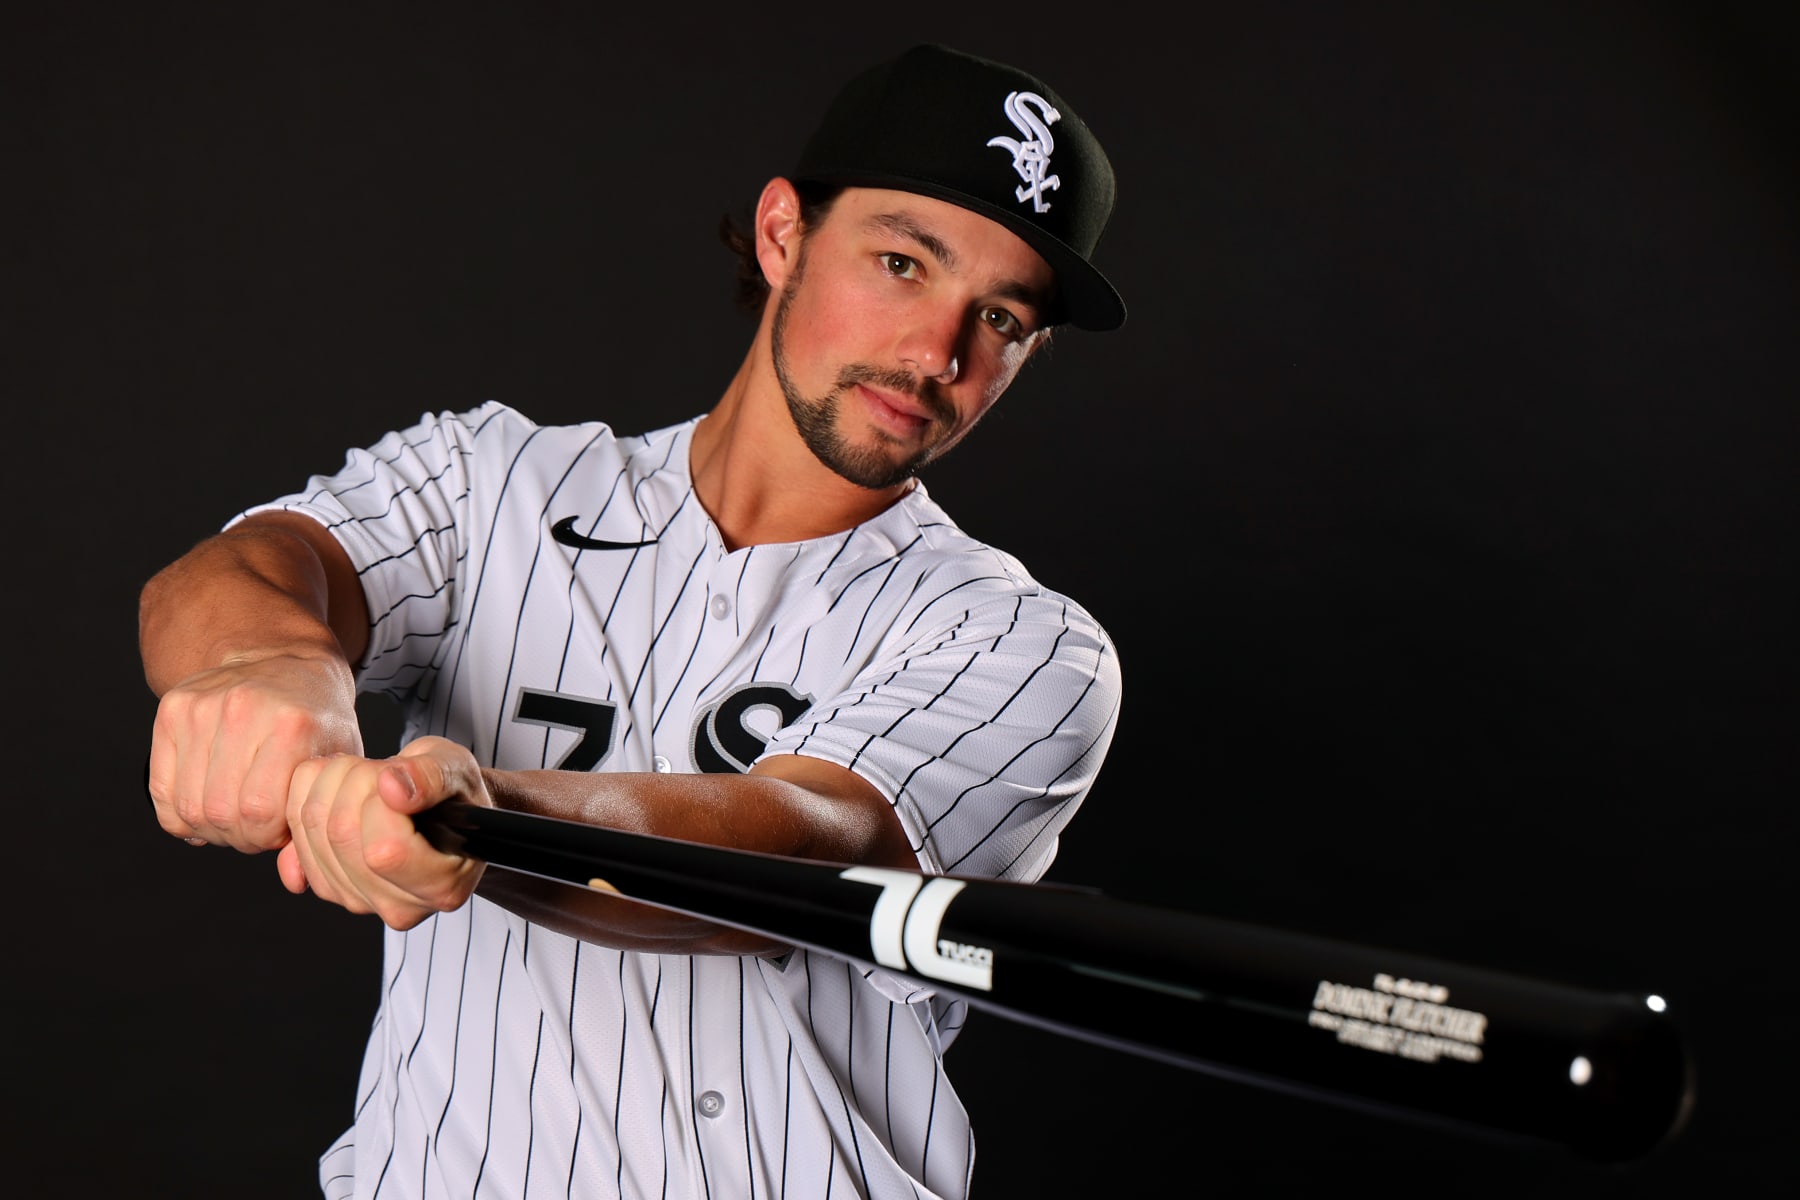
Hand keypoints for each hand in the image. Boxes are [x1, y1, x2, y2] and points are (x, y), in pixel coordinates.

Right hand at [147, 653, 360, 851]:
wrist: (284, 659)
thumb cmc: (317, 720)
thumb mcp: (336, 766)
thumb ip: (318, 821)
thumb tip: (294, 879)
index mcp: (292, 725)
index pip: (260, 813)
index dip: (268, 835)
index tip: (281, 826)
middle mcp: (243, 711)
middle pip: (219, 813)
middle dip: (239, 835)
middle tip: (257, 825)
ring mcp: (201, 708)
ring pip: (188, 806)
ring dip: (209, 827)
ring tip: (235, 814)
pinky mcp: (172, 709)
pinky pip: (162, 790)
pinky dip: (181, 813)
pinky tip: (207, 804)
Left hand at [278, 736, 489, 929]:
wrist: (441, 816)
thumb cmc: (455, 797)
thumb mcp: (458, 771)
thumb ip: (432, 777)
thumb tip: (392, 787)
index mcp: (441, 887)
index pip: (385, 849)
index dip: (382, 800)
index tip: (401, 779)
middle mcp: (399, 907)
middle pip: (342, 836)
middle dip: (355, 781)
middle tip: (383, 769)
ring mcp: (358, 901)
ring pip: (311, 830)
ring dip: (329, 783)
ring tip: (366, 777)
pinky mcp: (327, 888)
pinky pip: (292, 832)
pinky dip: (307, 795)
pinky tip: (341, 789)